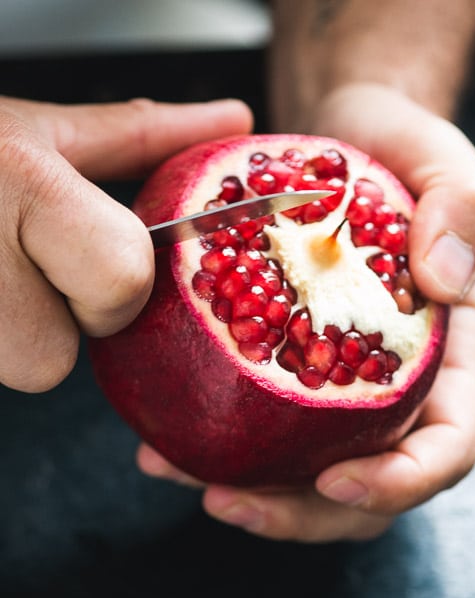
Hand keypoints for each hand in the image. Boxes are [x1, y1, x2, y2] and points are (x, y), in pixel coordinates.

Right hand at [0, 95, 251, 391]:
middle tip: (22, 265)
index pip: (121, 284)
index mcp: (19, 182)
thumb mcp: (43, 130)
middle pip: (56, 359)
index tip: (84, 253)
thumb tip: (230, 124)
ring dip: (12, 332)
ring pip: (16, 373)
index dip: (114, 284)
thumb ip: (143, 136)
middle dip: (56, 317)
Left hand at [138, 84, 474, 541]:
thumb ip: (464, 210)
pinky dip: (221, 444)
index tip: (337, 483)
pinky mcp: (295, 373)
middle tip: (228, 502)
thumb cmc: (402, 156)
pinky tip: (167, 440)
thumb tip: (444, 274)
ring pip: (309, 473)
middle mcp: (402, 388)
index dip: (401, 481)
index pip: (448, 445)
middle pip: (370, 486)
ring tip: (178, 475)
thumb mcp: (445, 163)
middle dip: (302, 513)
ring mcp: (346, 389)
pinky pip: (267, 427)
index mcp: (455, 358)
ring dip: (249, 491)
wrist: (349, 147)